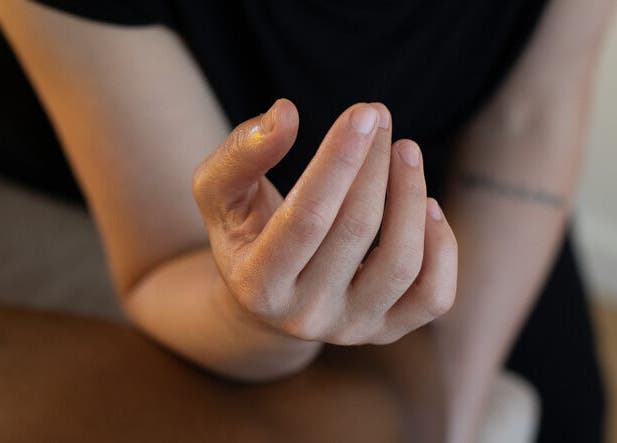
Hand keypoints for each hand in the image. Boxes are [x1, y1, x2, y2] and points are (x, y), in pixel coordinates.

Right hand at [192, 98, 457, 345]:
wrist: (269, 293)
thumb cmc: (245, 231)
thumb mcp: (220, 192)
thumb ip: (240, 154)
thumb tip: (285, 114)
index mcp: (259, 285)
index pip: (306, 218)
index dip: (338, 162)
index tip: (363, 113)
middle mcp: (306, 316)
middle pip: (356, 230)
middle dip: (374, 163)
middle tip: (379, 116)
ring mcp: (350, 327)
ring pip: (401, 262)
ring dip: (411, 194)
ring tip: (406, 151)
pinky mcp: (386, 331)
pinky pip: (433, 295)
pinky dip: (442, 245)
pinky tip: (427, 205)